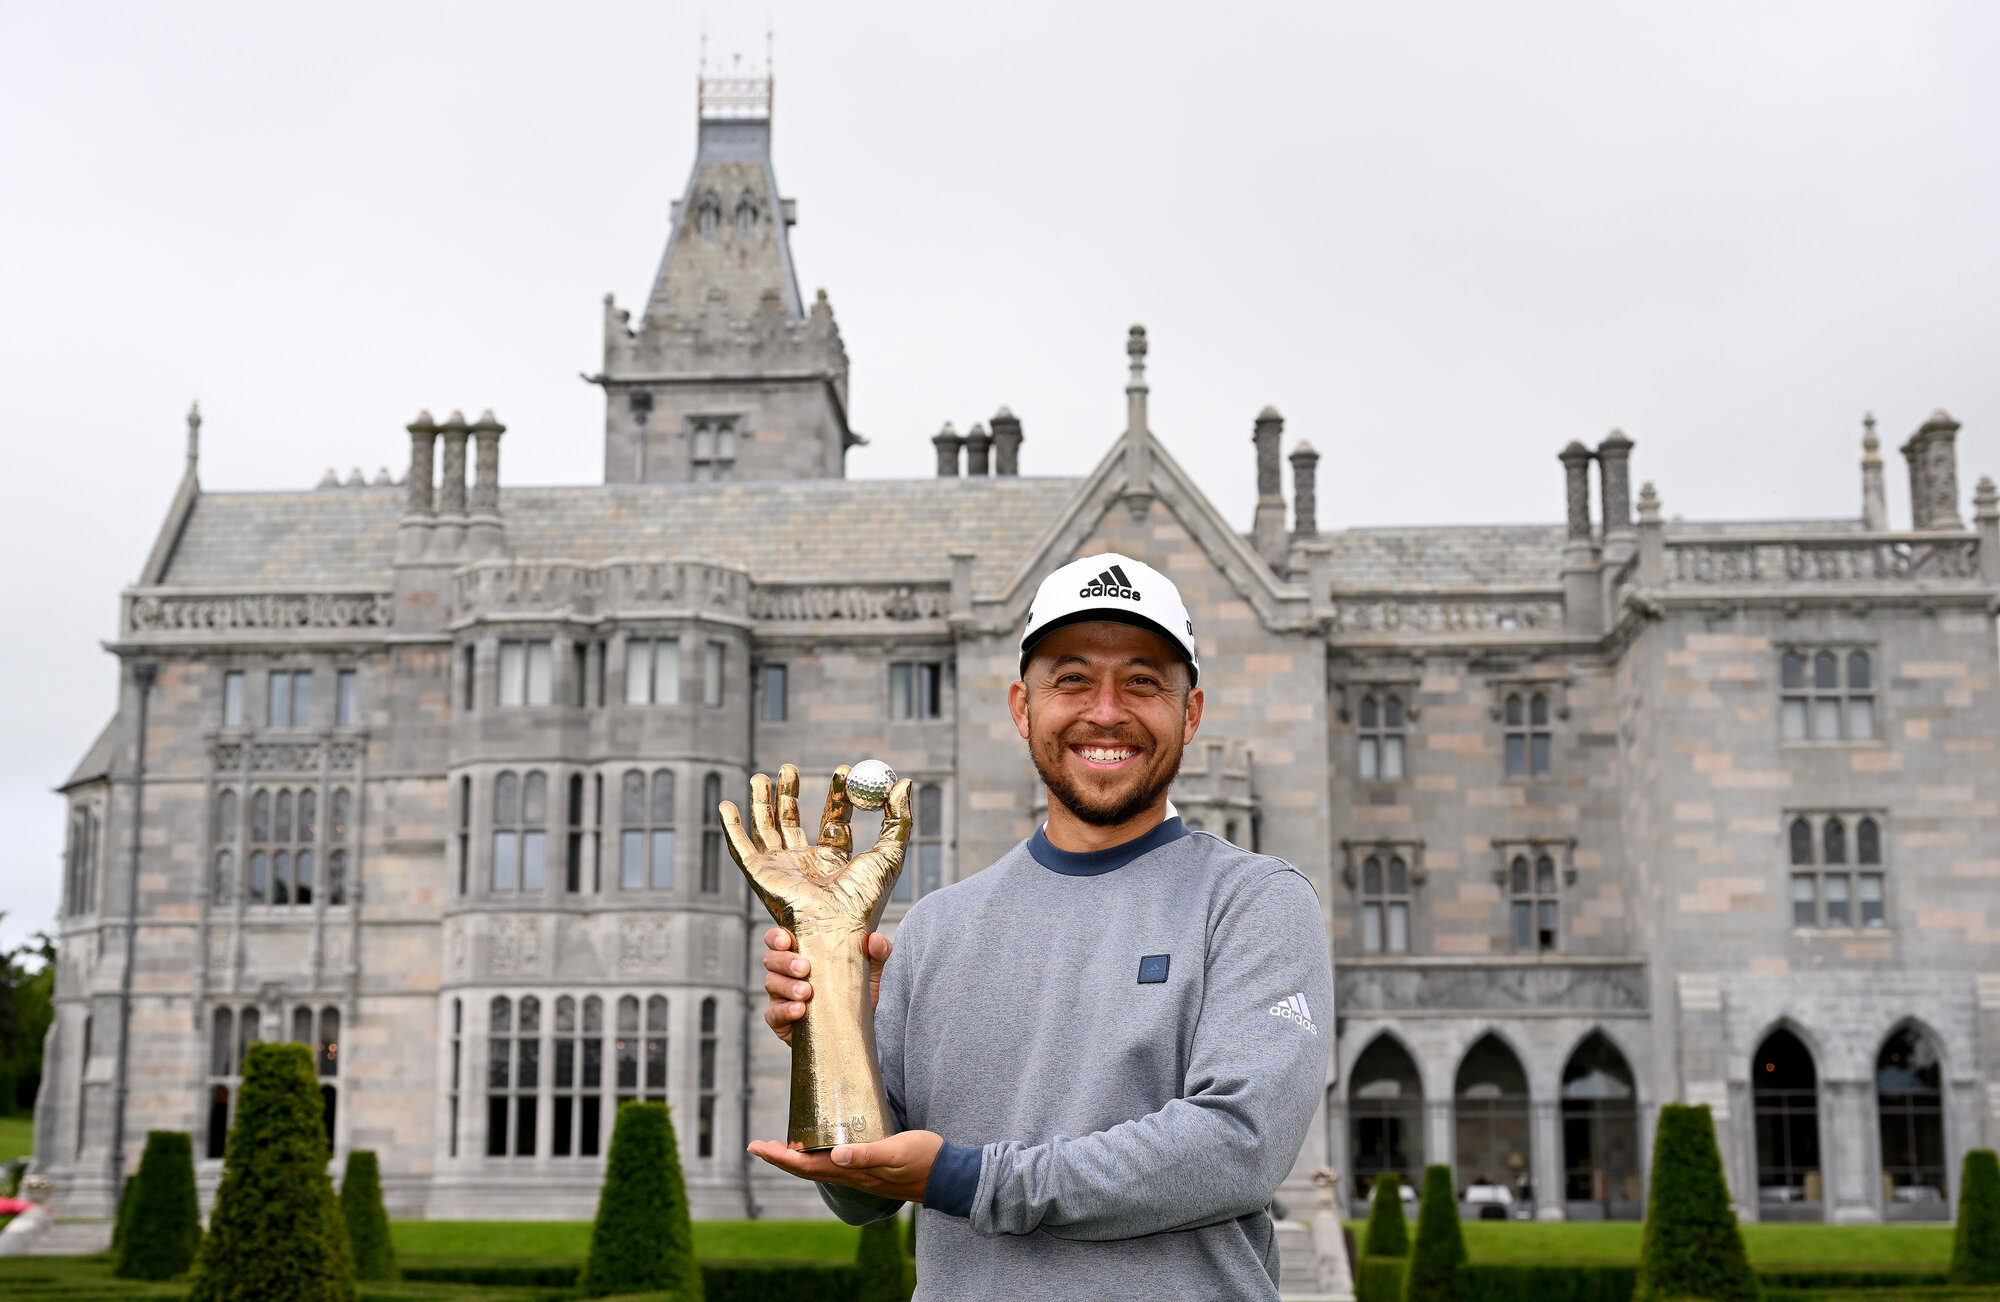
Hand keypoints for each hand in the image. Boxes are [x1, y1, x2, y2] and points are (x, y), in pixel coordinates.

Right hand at [723, 763, 910, 1031]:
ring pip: (767, 829)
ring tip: (761, 775)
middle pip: (793, 823)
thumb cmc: (865, 900)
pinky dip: (732, 825)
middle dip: (789, 794)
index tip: (845, 769)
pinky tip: (725, 805)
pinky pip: (742, 846)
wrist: (835, 930)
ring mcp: (781, 870)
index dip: (838, 795)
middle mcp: (805, 866)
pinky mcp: (760, 874)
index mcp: (836, 863)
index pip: (834, 821)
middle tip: (789, 767)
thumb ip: (899, 817)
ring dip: (762, 802)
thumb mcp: (890, 853)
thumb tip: (903, 781)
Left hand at [748, 1129, 943, 1202]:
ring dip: (795, 1159)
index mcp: (853, 1172)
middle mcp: (852, 1176)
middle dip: (780, 1158)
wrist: (947, 1177)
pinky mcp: (870, 1169)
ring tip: (780, 1147)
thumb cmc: (924, 1160)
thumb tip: (834, 1156)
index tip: (758, 1146)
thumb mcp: (896, 1152)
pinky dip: (816, 1157)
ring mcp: (860, 1175)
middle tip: (757, 1145)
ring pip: (818, 1169)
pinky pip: (834, 1165)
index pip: (806, 1166)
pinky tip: (818, 1148)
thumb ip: (867, 1154)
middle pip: (806, 1169)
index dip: (780, 1157)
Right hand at [763, 926, 891, 1046]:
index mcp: (800, 952)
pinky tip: (800, 1010)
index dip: (776, 937)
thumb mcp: (869, 972)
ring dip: (787, 986)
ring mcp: (780, 996)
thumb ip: (876, 954)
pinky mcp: (779, 1019)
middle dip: (784, 961)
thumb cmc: (854, 993)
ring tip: (807, 992)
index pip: (778, 939)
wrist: (854, 1030)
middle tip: (805, 968)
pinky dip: (785, 1010)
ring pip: (772, 983)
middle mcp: (785, 972)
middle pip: (770, 959)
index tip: (786, 940)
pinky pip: (774, 1013)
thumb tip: (876, 939)